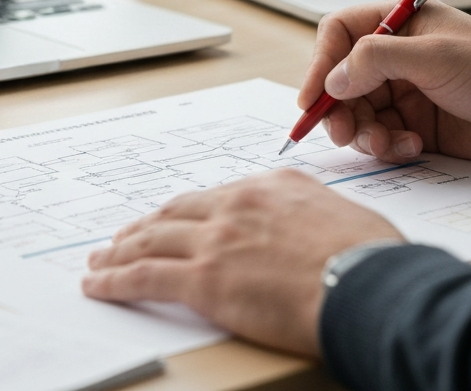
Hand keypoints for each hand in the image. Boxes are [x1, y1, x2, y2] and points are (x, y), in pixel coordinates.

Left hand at [81, 169, 402, 355]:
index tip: (176, 221)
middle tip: (125, 237)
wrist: (366, 283)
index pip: (217, 196)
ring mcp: (217, 239)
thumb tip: (313, 234)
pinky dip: (114, 281)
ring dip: (119, 251)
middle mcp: (238, 203)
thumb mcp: (344, 217)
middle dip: (146, 226)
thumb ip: (314, 218)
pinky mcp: (203, 278)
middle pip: (175, 212)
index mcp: (274, 186)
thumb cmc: (371, 260)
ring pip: (151, 240)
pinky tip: (98, 285)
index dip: (188, 212)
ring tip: (101, 261)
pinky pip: (144, 276)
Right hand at [301, 2, 470, 165]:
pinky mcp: (423, 129)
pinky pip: (384, 140)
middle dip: (339, 109)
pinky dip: (388, 148)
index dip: (320, 64)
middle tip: (345, 133)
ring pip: (360, 115)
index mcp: (403, 24)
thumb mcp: (437, 57)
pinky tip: (413, 148)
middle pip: (342, 81)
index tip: (311, 99)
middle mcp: (401, 57)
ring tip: (388, 144)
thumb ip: (377, 61)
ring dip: (365, 133)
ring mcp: (411, 94)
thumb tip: (332, 79)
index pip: (340, 34)